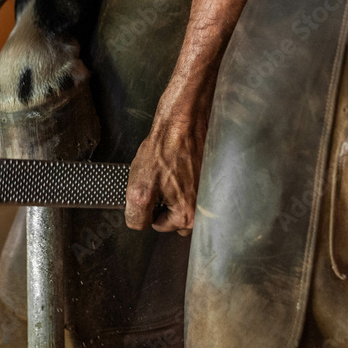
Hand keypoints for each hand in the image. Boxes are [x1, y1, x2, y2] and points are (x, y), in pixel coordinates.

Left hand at [124, 96, 207, 236]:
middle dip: (163, 201)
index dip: (149, 206)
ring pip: (182, 202)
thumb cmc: (163, 150)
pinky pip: (191, 187)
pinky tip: (178, 164)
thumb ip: (137, 215)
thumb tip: (141, 224)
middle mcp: (204, 209)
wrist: (182, 122)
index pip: (159, 225)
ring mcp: (209, 193)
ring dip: (173, 190)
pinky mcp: (210, 178)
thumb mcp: (139, 188)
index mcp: (188, 216)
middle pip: (173, 217)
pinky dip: (183, 178)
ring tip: (168, 169)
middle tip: (159, 178)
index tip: (151, 186)